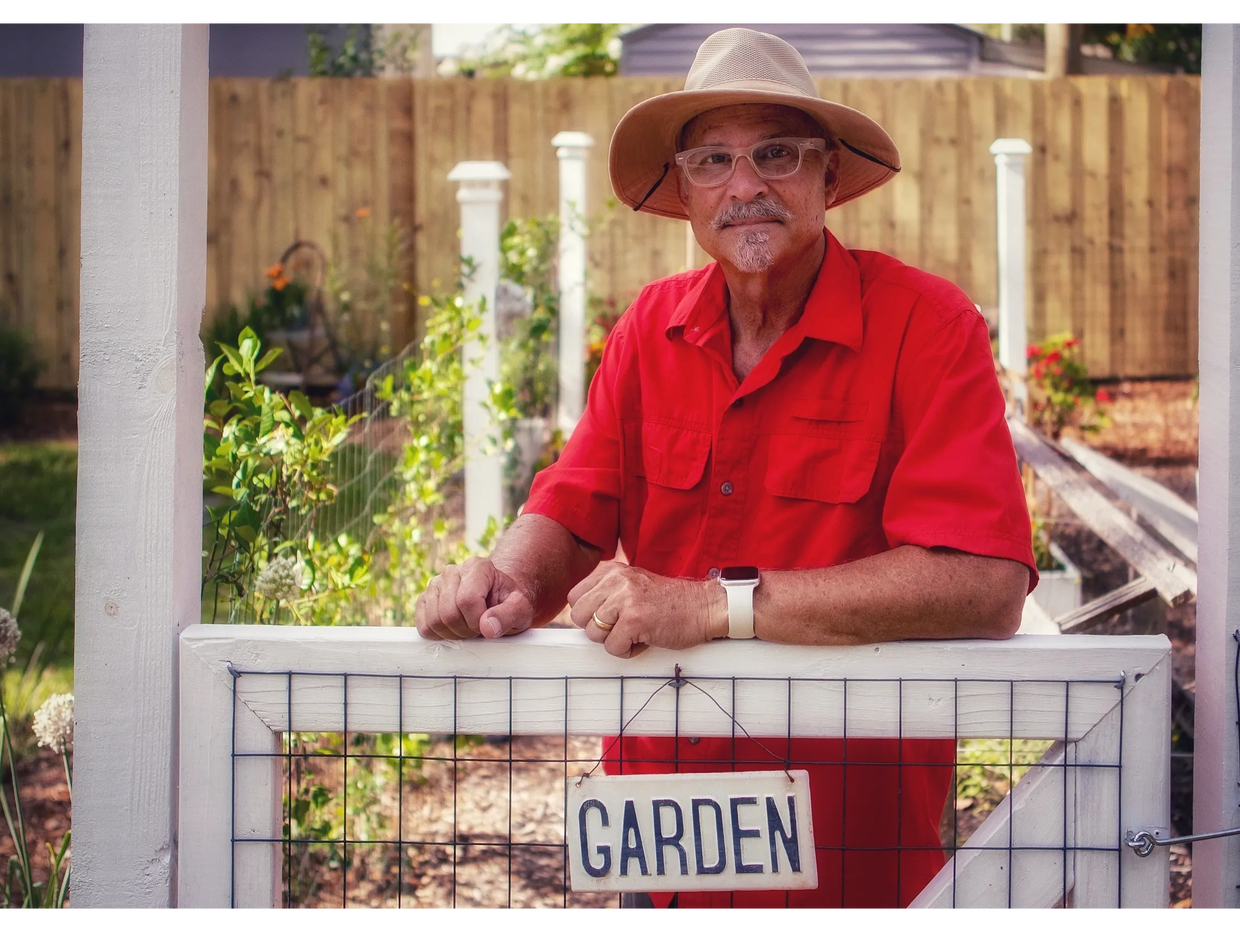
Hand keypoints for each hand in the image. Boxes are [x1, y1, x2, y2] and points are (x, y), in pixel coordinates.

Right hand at [414, 557, 535, 640]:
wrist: (498, 601)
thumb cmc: (509, 604)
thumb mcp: (520, 609)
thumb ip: (509, 615)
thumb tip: (487, 627)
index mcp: (477, 567)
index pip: (467, 600)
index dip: (477, 621)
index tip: (489, 624)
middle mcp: (453, 571)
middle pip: (448, 613)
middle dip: (466, 630)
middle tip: (479, 628)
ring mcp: (435, 584)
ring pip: (434, 621)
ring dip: (453, 634)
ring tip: (468, 627)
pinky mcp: (424, 599)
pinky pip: (423, 626)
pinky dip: (438, 635)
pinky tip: (454, 629)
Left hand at [567, 562, 725, 658]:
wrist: (703, 607)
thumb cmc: (670, 602)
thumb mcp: (632, 585)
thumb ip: (607, 592)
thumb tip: (580, 615)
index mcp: (613, 570)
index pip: (575, 597)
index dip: (589, 614)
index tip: (610, 618)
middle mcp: (616, 580)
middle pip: (579, 616)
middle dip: (597, 629)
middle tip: (622, 627)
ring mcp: (625, 599)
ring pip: (593, 633)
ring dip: (613, 641)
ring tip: (635, 632)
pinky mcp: (635, 620)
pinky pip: (612, 647)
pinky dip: (628, 651)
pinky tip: (645, 640)